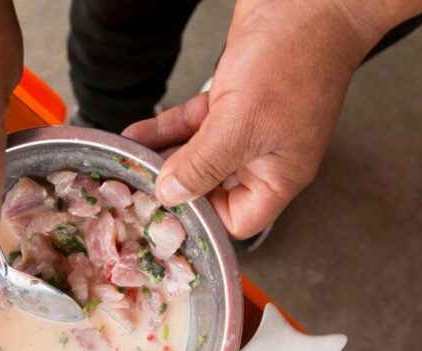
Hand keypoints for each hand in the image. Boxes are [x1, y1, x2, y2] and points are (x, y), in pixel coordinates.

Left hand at [123, 0, 386, 238]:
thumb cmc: (294, 60)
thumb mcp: (241, 124)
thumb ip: (203, 165)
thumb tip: (171, 195)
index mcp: (278, 174)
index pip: (237, 219)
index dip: (203, 219)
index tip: (167, 210)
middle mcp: (260, 156)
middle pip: (210, 190)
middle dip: (174, 188)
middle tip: (135, 190)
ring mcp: (243, 128)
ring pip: (194, 156)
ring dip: (160, 159)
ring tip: (127, 164)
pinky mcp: (227, 101)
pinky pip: (188, 127)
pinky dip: (162, 131)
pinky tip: (133, 136)